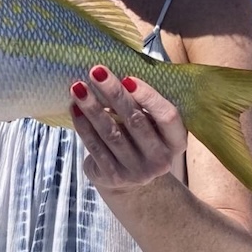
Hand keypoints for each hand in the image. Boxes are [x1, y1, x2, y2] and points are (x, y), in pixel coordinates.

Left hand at [69, 65, 188, 192]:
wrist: (130, 180)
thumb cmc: (141, 139)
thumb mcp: (153, 126)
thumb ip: (145, 105)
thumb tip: (118, 73)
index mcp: (176, 141)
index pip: (168, 116)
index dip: (149, 96)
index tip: (128, 77)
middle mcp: (161, 159)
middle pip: (136, 121)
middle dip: (114, 94)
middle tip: (96, 71)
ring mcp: (137, 172)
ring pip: (112, 134)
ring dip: (93, 107)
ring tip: (78, 87)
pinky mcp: (114, 177)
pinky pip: (96, 147)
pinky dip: (83, 126)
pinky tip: (75, 108)